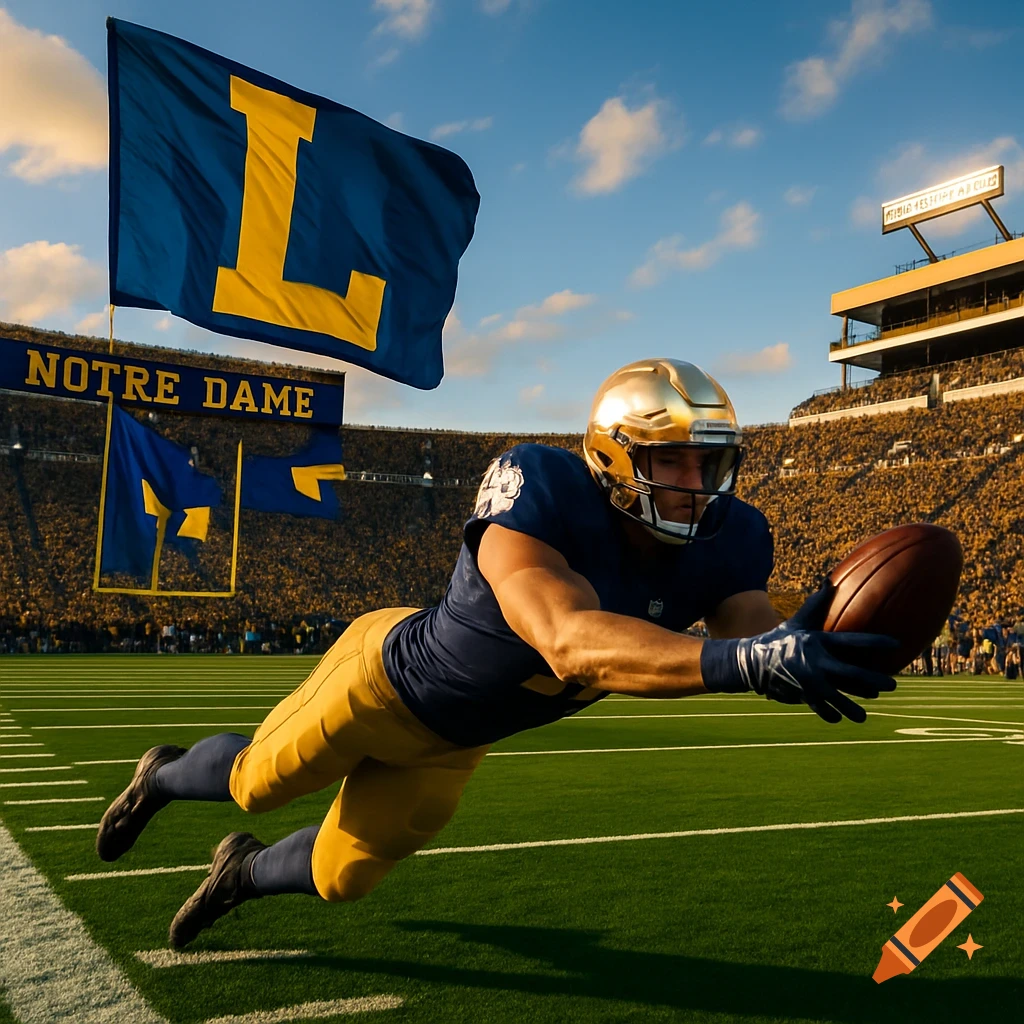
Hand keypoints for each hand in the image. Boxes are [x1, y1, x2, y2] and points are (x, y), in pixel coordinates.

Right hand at [701, 581, 898, 722]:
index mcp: (818, 642)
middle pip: (852, 674)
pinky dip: (830, 714)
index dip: (874, 642)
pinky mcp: (802, 695)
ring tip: (863, 716)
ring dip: (853, 708)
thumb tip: (829, 581)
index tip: (896, 643)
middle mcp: (817, 663)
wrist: (753, 662)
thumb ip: (816, 605)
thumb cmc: (780, 639)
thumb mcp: (797, 622)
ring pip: (839, 698)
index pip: (852, 641)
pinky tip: (839, 718)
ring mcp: (810, 682)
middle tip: (892, 684)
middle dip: (874, 680)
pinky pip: (820, 708)